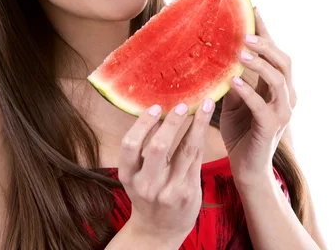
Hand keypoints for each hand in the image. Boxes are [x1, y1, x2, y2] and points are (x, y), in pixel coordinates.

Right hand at [117, 99, 214, 244]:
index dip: (142, 123)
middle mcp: (147, 185)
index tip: (155, 106)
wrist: (159, 230)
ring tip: (205, 105)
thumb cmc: (148, 193)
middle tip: (183, 104)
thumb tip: (158, 111)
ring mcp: (169, 190)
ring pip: (185, 150)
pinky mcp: (188, 192)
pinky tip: (205, 124)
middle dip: (172, 122)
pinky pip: (196, 159)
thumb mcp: (137, 175)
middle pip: (158, 147)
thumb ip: (143, 149)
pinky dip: (200, 138)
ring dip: (197, 124)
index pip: (130, 145)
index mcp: (129, 176)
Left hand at [220, 7, 295, 186]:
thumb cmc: (240, 132)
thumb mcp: (233, 100)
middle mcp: (286, 96)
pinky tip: (233, 80)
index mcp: (278, 87)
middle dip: (265, 43)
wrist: (245, 167)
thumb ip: (232, 79)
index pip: (275, 52)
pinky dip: (248, 90)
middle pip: (283, 61)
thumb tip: (216, 54)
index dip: (266, 30)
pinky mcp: (272, 126)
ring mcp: (282, 111)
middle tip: (244, 32)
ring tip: (239, 51)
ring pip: (278, 79)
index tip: (254, 8)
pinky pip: (262, 104)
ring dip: (259, 62)